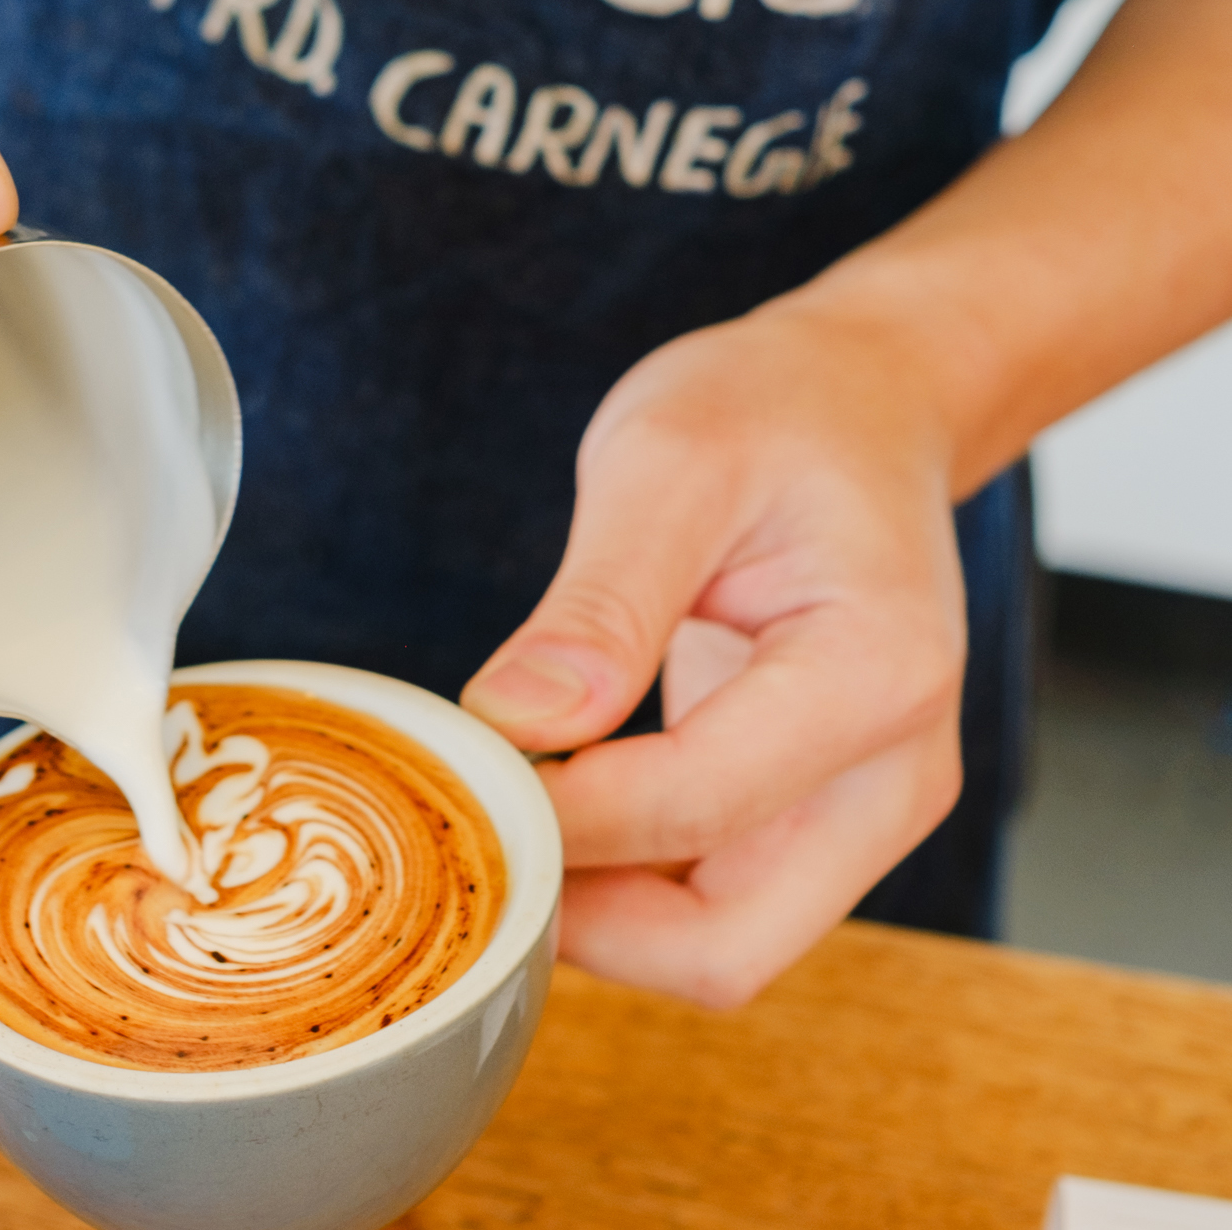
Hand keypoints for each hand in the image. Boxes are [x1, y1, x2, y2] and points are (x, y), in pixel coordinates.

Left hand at [461, 296, 965, 1006]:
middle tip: (467, 836)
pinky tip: (546, 812)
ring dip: (598, 917)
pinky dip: (625, 890)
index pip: (693, 803)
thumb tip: (513, 724)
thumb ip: (600, 604)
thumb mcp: (667, 462)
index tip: (455, 770)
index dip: (555, 815)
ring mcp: (864, 804)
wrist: (857, 404)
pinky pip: (716, 900)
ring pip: (721, 946)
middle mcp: (894, 769)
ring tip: (494, 821)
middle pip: (728, 945)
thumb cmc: (771, 410)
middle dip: (583, 919)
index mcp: (874, 672)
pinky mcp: (819, 810)